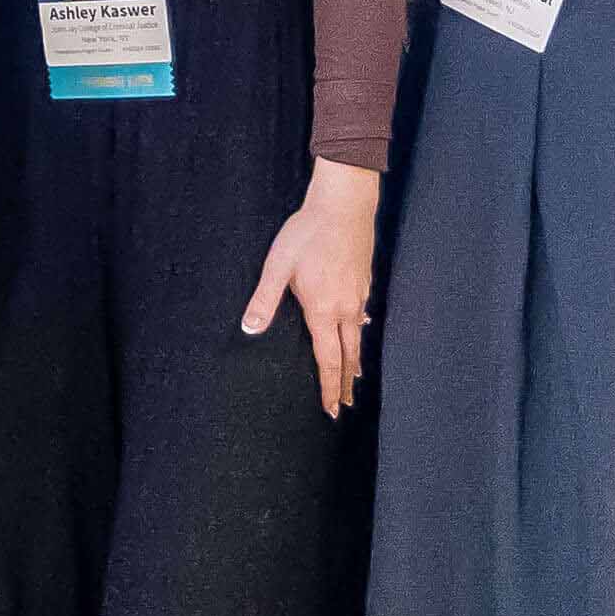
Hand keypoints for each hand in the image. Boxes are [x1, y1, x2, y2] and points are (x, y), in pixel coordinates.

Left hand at [241, 159, 379, 417]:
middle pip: (348, 355)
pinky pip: (363, 315)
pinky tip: (362, 328)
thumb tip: (249, 330)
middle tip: (346, 406)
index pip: (327, 359)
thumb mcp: (277, 266)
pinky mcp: (364, 280)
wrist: (344, 206)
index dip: (329, 386)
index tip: (332, 409)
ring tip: (355, 378)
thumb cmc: (306, 234)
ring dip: (356, 360)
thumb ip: (264, 300)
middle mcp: (346, 309)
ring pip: (359, 336)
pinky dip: (361, 330)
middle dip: (346, 383)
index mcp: (323, 310)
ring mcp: (359, 295)